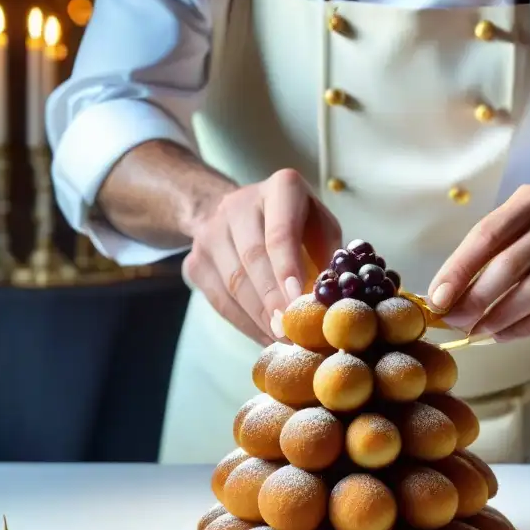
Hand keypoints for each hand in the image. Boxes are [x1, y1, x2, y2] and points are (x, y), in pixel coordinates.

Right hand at [181, 169, 341, 344]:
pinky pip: (219, 300)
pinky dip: (245, 324)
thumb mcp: (320, 226)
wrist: (235, 213)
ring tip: (283, 339)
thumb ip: (329, 255)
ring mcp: (211, 233)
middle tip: (292, 331)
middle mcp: (238, 205)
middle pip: (253, 259)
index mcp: (280, 189)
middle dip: (274, 301)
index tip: (297, 300)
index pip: (279, 232)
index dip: (287, 268)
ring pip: (234, 284)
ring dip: (261, 318)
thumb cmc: (294, 223)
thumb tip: (332, 299)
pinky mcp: (196, 261)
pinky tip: (265, 337)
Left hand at [427, 185, 529, 341]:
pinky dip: (522, 328)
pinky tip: (501, 335)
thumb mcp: (511, 238)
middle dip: (475, 299)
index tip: (437, 300)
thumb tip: (438, 300)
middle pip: (509, 265)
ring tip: (476, 332)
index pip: (487, 234)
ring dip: (497, 317)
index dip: (458, 270)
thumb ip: (477, 262)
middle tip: (454, 322)